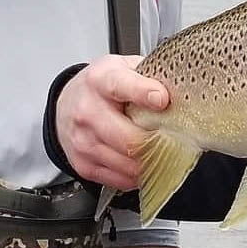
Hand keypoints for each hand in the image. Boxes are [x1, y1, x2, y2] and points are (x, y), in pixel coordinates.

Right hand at [55, 55, 169, 189]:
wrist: (66, 104)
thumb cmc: (100, 87)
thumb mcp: (123, 68)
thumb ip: (149, 76)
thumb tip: (180, 89)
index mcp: (100, 81)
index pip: (121, 86)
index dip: (143, 93)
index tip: (163, 100)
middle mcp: (88, 112)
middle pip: (129, 137)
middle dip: (158, 141)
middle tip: (176, 138)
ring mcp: (84, 141)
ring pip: (129, 164)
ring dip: (152, 161)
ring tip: (162, 151)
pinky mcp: (84, 165)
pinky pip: (121, 180)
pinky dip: (138, 175)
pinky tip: (142, 161)